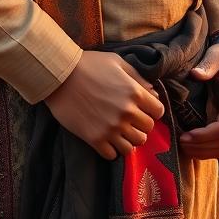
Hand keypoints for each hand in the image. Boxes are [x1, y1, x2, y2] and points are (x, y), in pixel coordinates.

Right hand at [44, 50, 164, 160]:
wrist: (60, 75)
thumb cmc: (89, 64)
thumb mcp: (117, 62)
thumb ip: (138, 77)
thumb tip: (153, 93)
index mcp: (134, 92)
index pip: (158, 112)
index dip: (153, 110)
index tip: (144, 109)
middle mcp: (126, 113)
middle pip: (147, 130)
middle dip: (141, 125)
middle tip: (130, 119)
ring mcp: (111, 128)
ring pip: (133, 146)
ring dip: (128, 139)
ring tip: (120, 131)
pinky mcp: (95, 139)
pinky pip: (112, 155)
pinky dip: (112, 149)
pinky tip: (106, 138)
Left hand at [179, 43, 218, 159]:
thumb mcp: (215, 56)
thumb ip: (207, 65)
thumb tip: (196, 74)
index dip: (204, 136)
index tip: (185, 136)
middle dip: (202, 147)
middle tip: (181, 144)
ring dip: (205, 151)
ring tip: (185, 147)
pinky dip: (210, 149)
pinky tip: (194, 147)